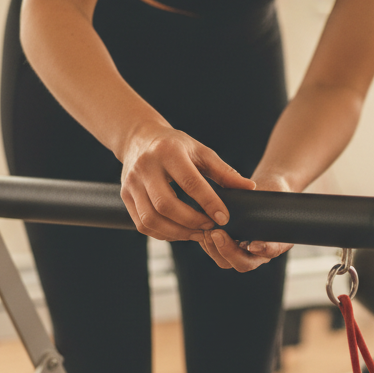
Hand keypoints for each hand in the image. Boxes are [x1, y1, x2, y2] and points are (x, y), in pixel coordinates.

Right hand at [119, 125, 254, 260]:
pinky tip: (180, 232)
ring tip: (197, 233)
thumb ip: (224, 172)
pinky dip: (163, 233)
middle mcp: (146, 167)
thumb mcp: (201, 152)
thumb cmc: (176, 146)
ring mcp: (131, 183)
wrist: (140, 139)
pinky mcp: (125, 196)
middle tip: (210, 227)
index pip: (190, 182)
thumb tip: (249, 188)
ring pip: (151, 219)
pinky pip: (142, 224)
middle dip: (191, 221)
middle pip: (166, 205)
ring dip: (177, 232)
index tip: (224, 218)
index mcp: (168, 151)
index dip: (208, 203)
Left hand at [198, 172, 294, 271]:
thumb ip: (268, 200)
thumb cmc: (270, 192)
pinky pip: (216, 255)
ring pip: (226, 263)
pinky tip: (201, 230)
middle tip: (217, 234)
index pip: (271, 251)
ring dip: (214, 249)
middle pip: (244, 263)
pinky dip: (207, 244)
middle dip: (228, 251)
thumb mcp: (274, 194)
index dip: (263, 250)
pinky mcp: (227, 249)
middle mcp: (260, 253)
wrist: (261, 193)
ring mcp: (243, 253)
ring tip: (207, 231)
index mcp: (278, 242)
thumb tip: (254, 194)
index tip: (253, 244)